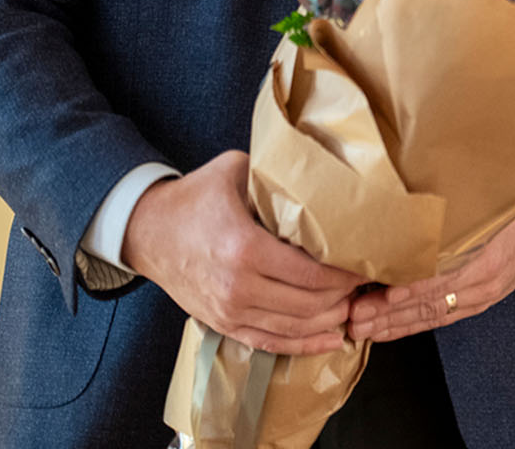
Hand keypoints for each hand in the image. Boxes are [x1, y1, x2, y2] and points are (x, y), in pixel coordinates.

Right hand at [123, 150, 363, 354]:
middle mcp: (238, 286)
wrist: (146, 231)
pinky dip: (303, 344)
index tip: (367, 261)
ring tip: (354, 303)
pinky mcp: (222, 324)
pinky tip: (330, 339)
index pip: (312, 273)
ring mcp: (228, 310)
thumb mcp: (235, 171)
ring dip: (330, 319)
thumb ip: (276, 175)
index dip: (346, 272)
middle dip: (345, 295)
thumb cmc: (194, 198)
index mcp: (244, 248)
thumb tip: (320, 172)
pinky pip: (270, 343)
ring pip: (294, 327)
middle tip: (365, 281)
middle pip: (309, 304)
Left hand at [348, 200, 514, 343]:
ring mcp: (481, 295)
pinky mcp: (477, 304)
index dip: (412, 286)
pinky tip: (386, 331)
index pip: (444, 274)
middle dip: (389, 311)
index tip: (382, 291)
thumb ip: (451, 211)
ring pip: (431, 314)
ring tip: (362, 328)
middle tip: (355, 315)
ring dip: (393, 324)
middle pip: (431, 299)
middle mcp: (483, 279)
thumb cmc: (511, 210)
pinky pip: (440, 319)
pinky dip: (410, 327)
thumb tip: (404, 202)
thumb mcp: (486, 204)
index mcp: (487, 252)